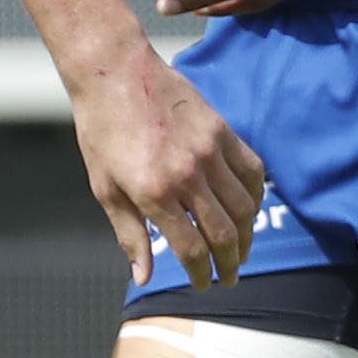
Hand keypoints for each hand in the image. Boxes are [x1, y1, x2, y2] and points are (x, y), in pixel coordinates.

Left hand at [74, 41, 271, 288]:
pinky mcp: (222, 130)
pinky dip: (255, 197)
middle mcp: (186, 174)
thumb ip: (129, 234)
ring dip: (247, 236)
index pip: (192, 249)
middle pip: (224, 234)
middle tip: (229, 278)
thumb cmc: (102, 131)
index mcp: (153, 192)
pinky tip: (248, 211)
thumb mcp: (105, 187)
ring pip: (245, 207)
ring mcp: (209, 150)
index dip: (201, 274)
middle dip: (230, 264)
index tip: (204, 285)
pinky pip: (252, 172)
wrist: (115, 72)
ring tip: (241, 251)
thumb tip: (144, 276)